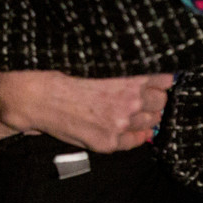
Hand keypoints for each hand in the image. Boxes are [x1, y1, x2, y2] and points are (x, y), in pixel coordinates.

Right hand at [0, 70, 174, 152]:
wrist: (38, 97)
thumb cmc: (63, 73)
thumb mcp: (97, 61)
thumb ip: (123, 66)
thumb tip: (144, 67)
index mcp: (129, 76)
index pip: (164, 79)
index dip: (162, 80)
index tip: (158, 80)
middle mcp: (131, 100)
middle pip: (161, 101)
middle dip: (155, 98)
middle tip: (145, 96)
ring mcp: (121, 123)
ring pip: (152, 122)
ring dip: (147, 116)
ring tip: (135, 111)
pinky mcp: (110, 142)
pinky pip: (137, 141)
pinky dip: (137, 135)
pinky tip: (131, 128)